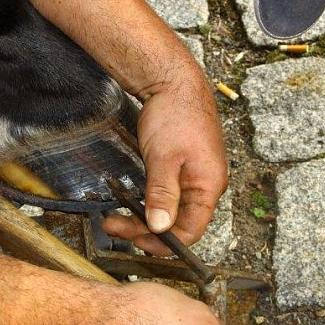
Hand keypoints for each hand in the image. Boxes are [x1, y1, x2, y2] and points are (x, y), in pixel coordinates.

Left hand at [102, 72, 227, 255]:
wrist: (174, 82)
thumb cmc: (176, 114)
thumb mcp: (164, 158)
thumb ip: (162, 194)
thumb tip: (159, 228)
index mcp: (209, 186)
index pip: (191, 230)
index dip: (164, 242)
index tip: (136, 241)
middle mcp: (206, 185)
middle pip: (178, 223)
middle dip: (146, 230)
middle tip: (115, 227)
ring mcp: (194, 177)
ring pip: (170, 210)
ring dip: (143, 217)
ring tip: (116, 219)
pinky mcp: (182, 169)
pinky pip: (167, 195)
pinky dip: (147, 202)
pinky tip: (130, 203)